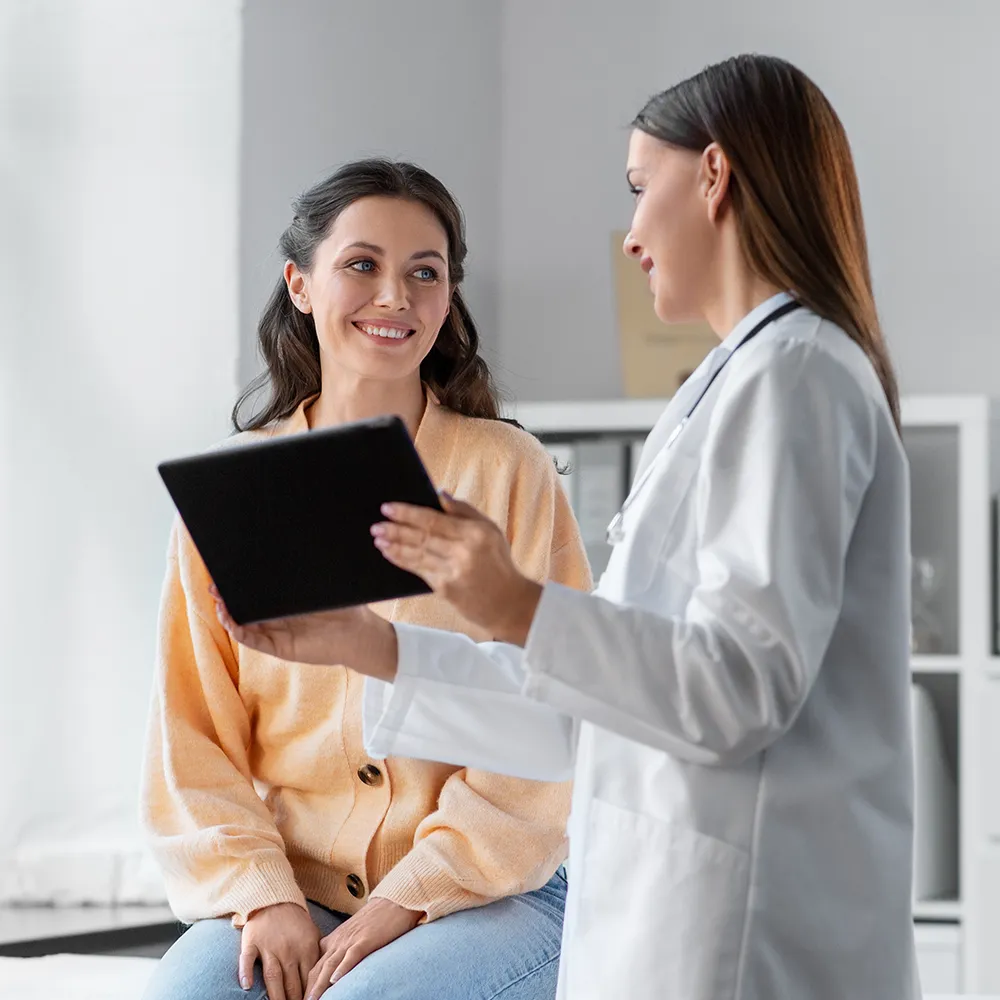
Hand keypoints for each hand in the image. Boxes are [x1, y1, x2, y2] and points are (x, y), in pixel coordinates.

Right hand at [211, 587, 397, 679]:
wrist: (360, 632)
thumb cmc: (344, 606)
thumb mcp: (319, 584)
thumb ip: (303, 571)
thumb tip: (284, 547)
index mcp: (285, 603)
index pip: (257, 593)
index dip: (240, 584)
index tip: (226, 570)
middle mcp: (278, 619)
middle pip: (245, 608)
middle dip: (226, 596)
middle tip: (213, 584)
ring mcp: (277, 634)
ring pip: (243, 625)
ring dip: (227, 614)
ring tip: (218, 600)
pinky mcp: (280, 648)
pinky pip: (253, 641)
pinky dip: (238, 631)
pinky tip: (229, 619)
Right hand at [239, 901, 319, 999]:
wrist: (275, 898)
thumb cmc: (295, 922)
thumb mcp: (313, 935)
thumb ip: (317, 955)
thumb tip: (325, 978)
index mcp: (307, 947)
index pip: (310, 978)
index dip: (310, 994)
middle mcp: (289, 949)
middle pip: (292, 982)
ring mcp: (269, 946)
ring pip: (273, 976)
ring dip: (276, 995)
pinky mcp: (252, 942)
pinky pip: (248, 958)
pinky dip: (246, 971)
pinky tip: (247, 985)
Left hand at [304, 898, 422, 998]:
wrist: (394, 901)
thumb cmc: (376, 920)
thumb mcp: (353, 936)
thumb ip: (342, 952)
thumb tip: (333, 973)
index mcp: (334, 940)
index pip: (314, 966)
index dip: (306, 984)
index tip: (301, 998)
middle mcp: (338, 941)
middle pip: (318, 969)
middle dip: (309, 988)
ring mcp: (351, 940)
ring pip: (330, 965)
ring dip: (319, 985)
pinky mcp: (366, 940)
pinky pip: (352, 955)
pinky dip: (343, 968)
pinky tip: (335, 980)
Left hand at [371, 494, 542, 645]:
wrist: (507, 602)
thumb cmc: (498, 562)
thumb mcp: (491, 530)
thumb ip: (464, 511)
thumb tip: (439, 494)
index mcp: (475, 533)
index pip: (434, 519)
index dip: (408, 513)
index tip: (388, 507)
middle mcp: (463, 551)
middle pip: (422, 536)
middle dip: (395, 529)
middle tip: (376, 524)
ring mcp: (452, 571)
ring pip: (416, 554)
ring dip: (394, 545)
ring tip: (378, 538)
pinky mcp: (444, 589)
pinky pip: (418, 570)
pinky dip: (401, 561)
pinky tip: (389, 553)